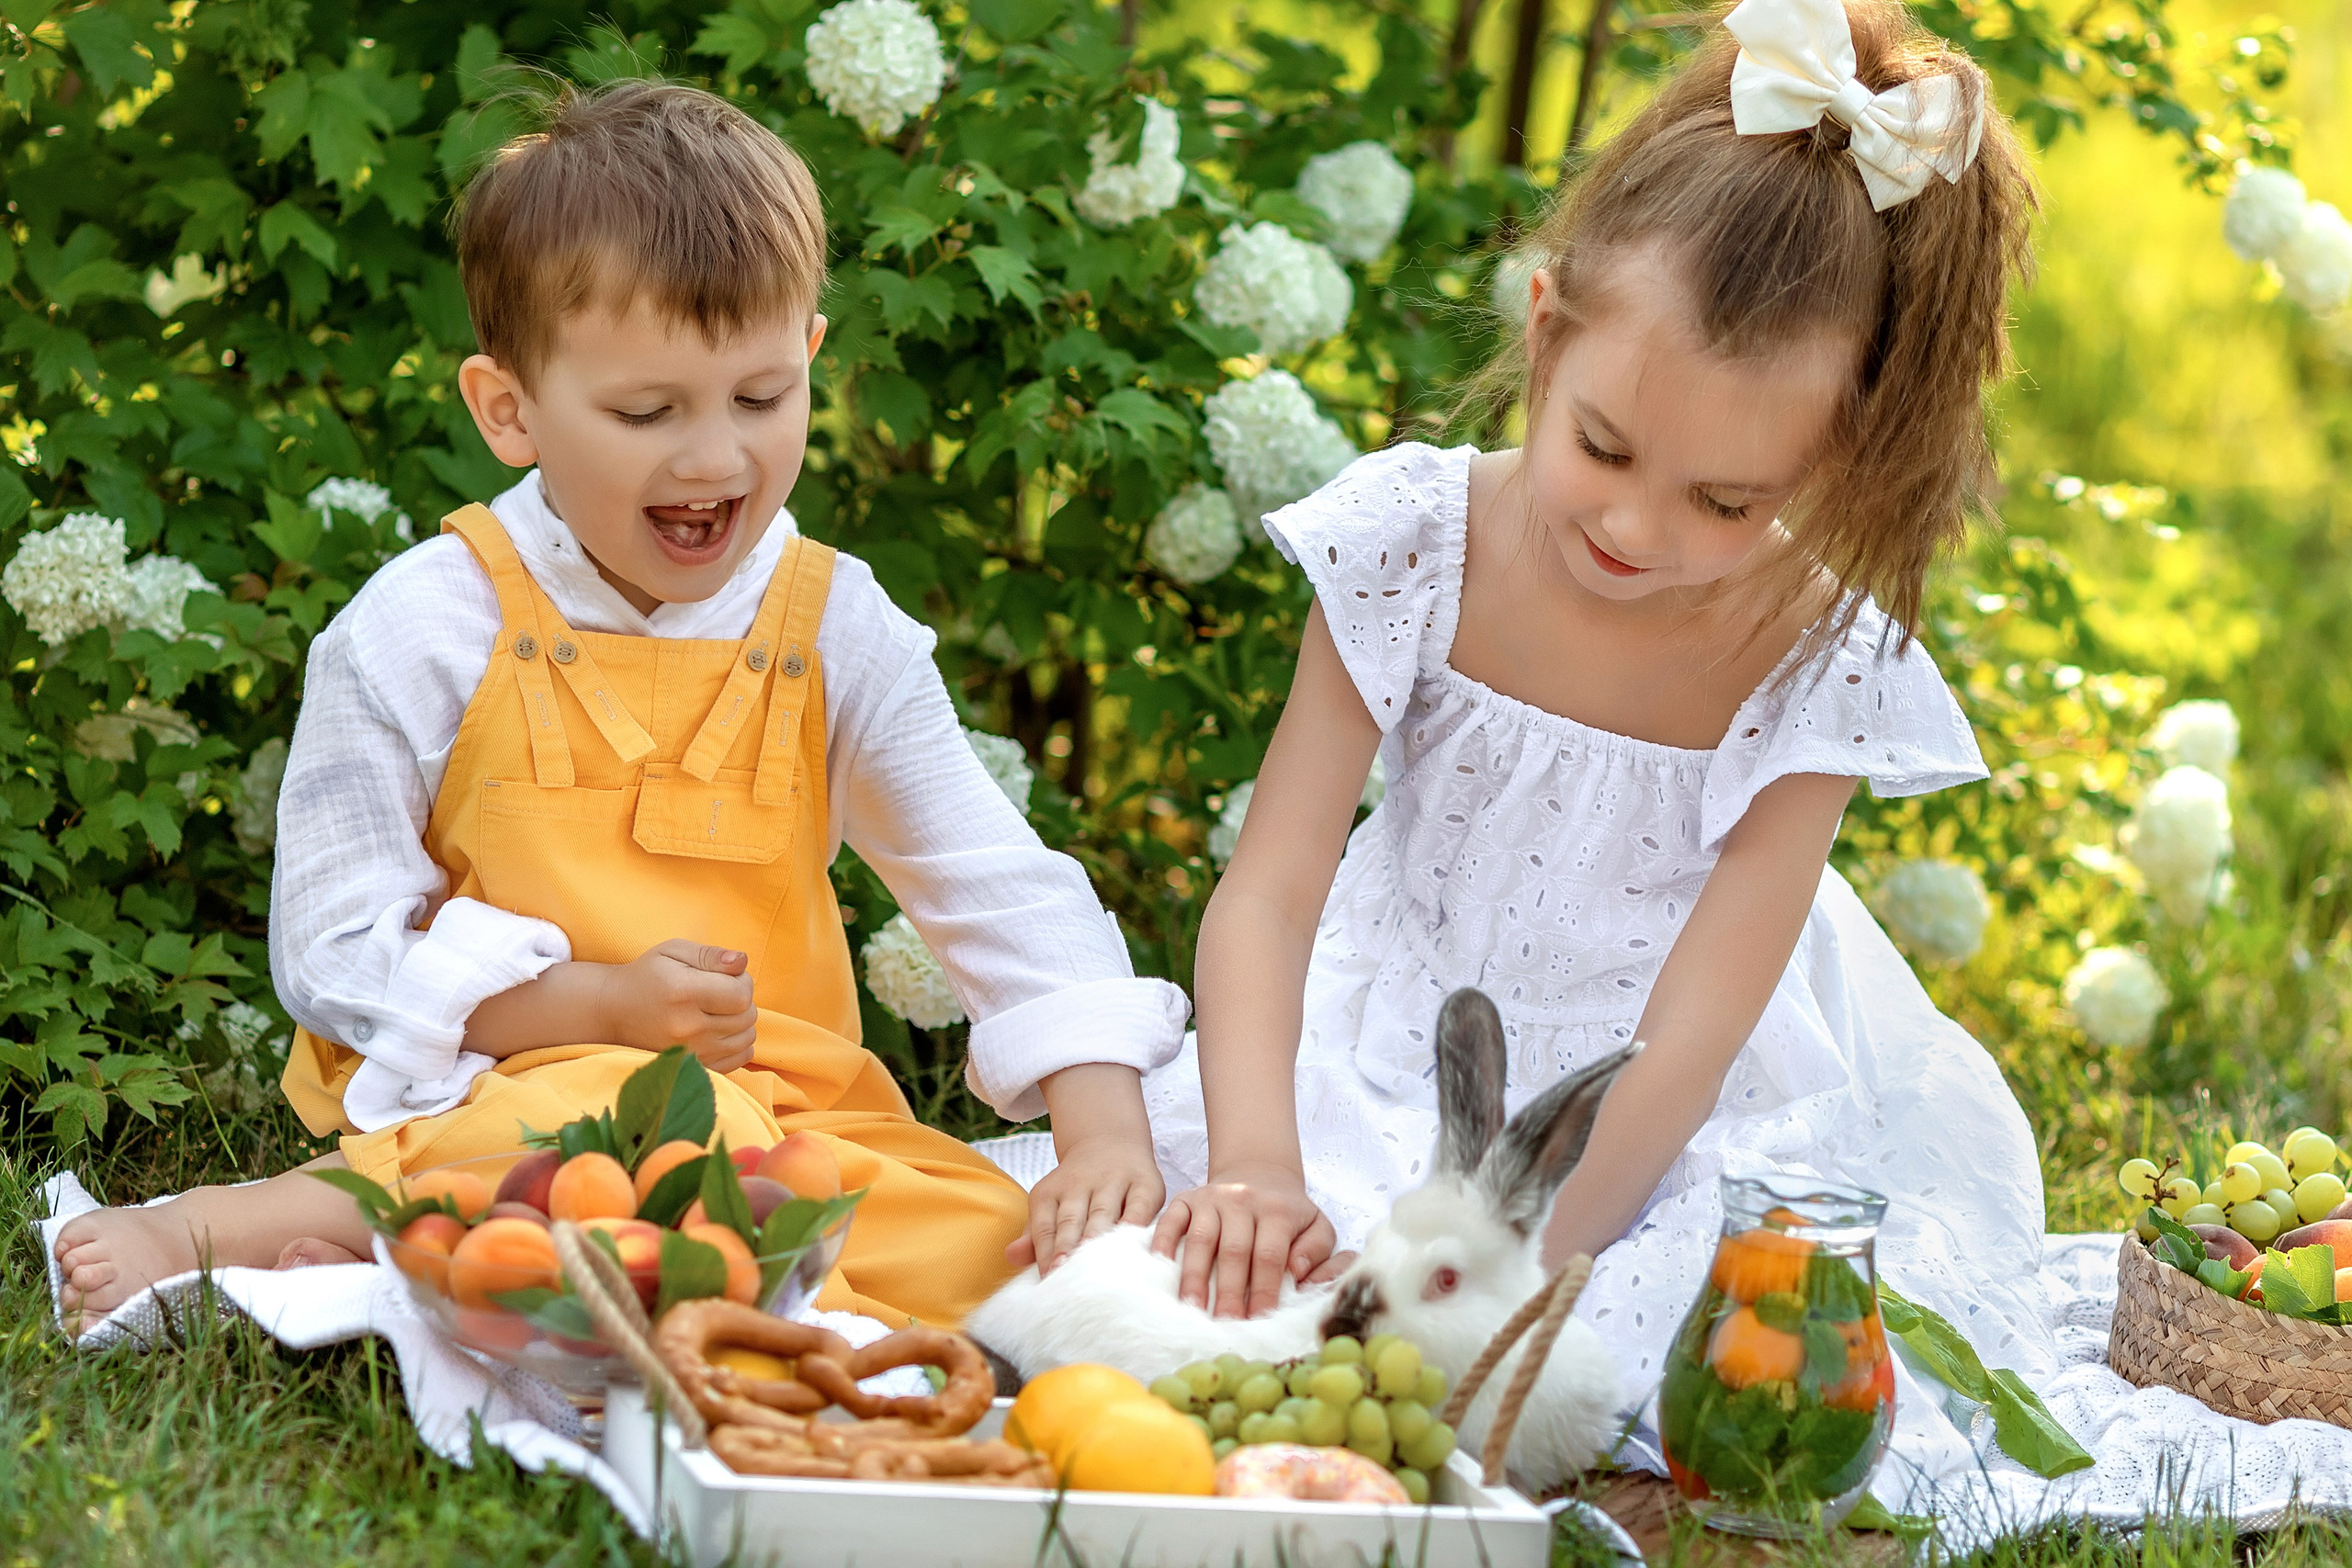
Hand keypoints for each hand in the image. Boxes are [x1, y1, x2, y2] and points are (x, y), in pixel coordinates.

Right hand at [597, 940, 757, 1072]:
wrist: (615, 1011)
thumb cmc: (648, 975)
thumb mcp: (674, 951)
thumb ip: (712, 956)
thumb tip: (743, 961)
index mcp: (683, 993)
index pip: (741, 995)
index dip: (742, 982)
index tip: (726, 977)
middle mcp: (687, 1027)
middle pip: (747, 1017)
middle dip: (741, 1000)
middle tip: (719, 992)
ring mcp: (690, 1052)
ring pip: (747, 1038)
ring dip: (741, 1022)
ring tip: (717, 1011)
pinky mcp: (694, 1067)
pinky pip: (740, 1059)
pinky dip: (738, 1044)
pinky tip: (718, 1030)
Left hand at [1006, 1132, 1164, 1274]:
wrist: (1111, 1142)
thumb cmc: (1077, 1191)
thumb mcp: (1051, 1205)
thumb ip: (1035, 1235)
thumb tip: (1010, 1256)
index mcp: (1050, 1191)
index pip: (1045, 1226)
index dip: (1045, 1254)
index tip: (1047, 1280)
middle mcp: (1080, 1182)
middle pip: (1071, 1220)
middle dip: (1066, 1248)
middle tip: (1064, 1275)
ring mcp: (1114, 1180)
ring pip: (1102, 1213)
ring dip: (1096, 1239)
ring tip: (1094, 1268)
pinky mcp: (1145, 1183)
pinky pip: (1139, 1207)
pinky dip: (1135, 1225)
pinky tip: (1133, 1247)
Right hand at [1152, 1164, 1335, 1319]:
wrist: (1258, 1172)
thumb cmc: (1287, 1212)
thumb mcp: (1316, 1225)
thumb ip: (1317, 1250)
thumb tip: (1298, 1272)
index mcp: (1277, 1210)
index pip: (1270, 1256)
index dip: (1264, 1290)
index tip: (1258, 1321)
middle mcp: (1242, 1200)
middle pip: (1234, 1251)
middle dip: (1229, 1292)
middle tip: (1224, 1325)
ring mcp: (1211, 1198)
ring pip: (1200, 1239)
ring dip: (1195, 1276)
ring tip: (1192, 1308)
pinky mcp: (1187, 1198)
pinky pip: (1171, 1219)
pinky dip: (1163, 1241)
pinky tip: (1161, 1266)